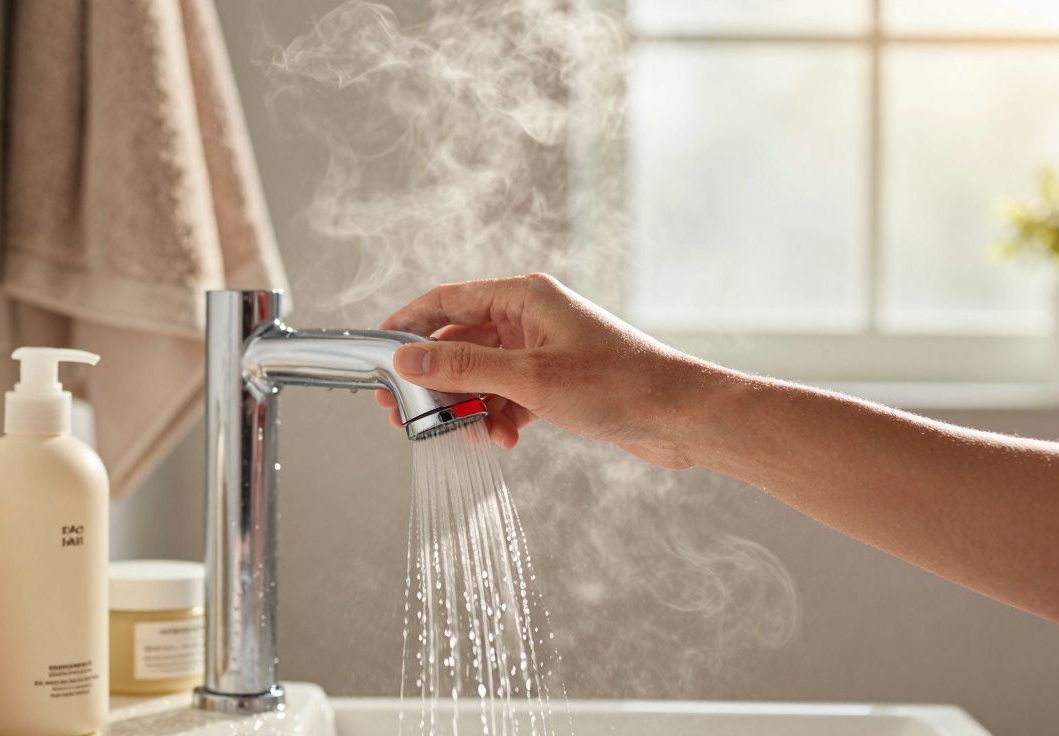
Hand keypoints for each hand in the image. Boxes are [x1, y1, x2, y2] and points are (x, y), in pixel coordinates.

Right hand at [375, 274, 726, 468]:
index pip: (447, 300)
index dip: (407, 324)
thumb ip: (464, 366)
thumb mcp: (529, 378)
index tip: (376, 352)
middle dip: (434, 377)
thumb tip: (408, 358)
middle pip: (461, 340)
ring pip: (483, 374)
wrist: (682, 417)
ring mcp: (545, 350)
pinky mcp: (558, 381)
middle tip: (402, 411)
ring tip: (460, 434)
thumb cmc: (619, 385)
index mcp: (525, 297)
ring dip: (469, 406)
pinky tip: (502, 439)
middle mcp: (533, 317)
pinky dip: (499, 417)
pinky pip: (509, 395)